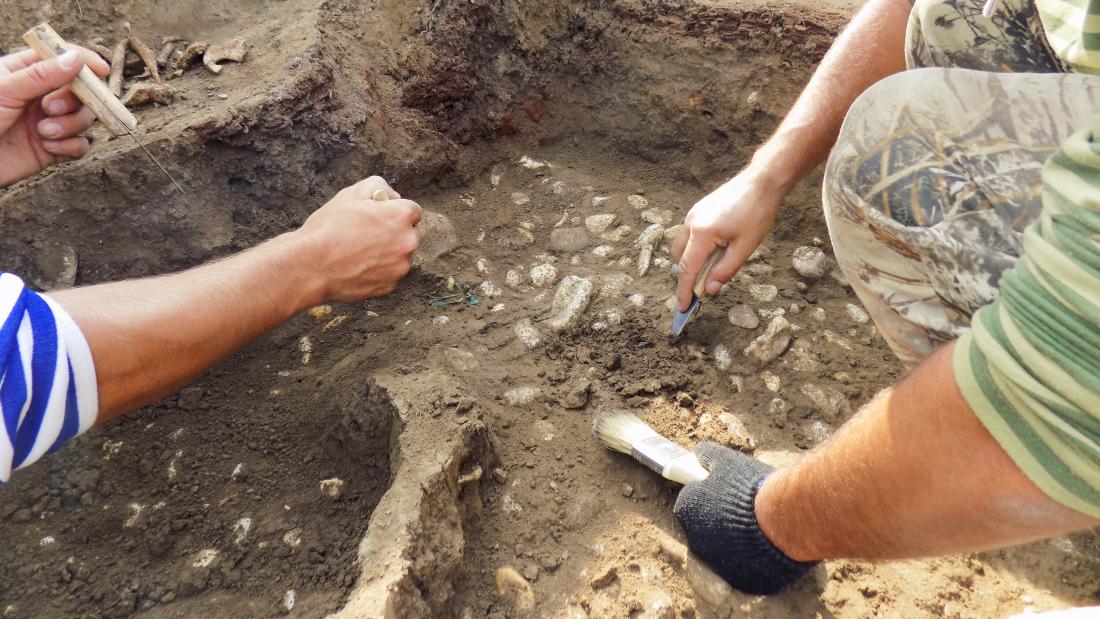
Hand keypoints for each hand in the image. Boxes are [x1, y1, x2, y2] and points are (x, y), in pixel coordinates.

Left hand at [0, 47, 110, 186]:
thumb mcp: (5, 90)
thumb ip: (42, 74)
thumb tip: (76, 58)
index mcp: (26, 73)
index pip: (62, 58)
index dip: (84, 62)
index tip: (101, 70)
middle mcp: (41, 96)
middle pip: (82, 91)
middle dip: (74, 101)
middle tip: (51, 108)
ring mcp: (49, 122)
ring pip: (84, 119)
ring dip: (70, 126)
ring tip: (44, 132)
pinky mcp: (54, 149)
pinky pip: (80, 145)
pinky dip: (71, 147)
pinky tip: (50, 148)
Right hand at [294, 176, 422, 302]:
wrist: (311, 265)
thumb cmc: (329, 227)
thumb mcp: (352, 193)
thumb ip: (379, 187)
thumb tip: (391, 197)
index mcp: (401, 216)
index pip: (413, 211)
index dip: (394, 211)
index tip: (381, 216)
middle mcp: (408, 242)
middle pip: (408, 234)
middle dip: (393, 233)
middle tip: (367, 234)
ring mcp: (400, 267)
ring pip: (400, 256)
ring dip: (387, 253)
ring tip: (358, 252)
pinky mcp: (390, 286)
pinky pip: (389, 274)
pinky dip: (378, 271)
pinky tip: (357, 266)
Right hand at [670, 169, 785, 310]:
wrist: (761, 181)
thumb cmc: (757, 213)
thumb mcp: (745, 247)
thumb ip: (725, 270)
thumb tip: (709, 290)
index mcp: (703, 233)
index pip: (687, 269)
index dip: (684, 291)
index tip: (682, 308)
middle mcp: (692, 223)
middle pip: (679, 259)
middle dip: (686, 276)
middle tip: (699, 291)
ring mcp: (693, 214)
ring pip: (682, 246)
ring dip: (691, 261)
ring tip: (711, 269)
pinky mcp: (698, 210)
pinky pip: (689, 235)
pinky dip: (695, 248)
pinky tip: (715, 250)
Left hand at [673, 442, 815, 594]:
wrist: (784, 520)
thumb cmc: (751, 487)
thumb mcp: (726, 461)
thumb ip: (708, 457)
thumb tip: (699, 452)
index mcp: (686, 510)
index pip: (693, 503)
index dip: (711, 496)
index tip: (728, 492)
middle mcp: (695, 541)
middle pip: (707, 528)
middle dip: (723, 520)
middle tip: (748, 509)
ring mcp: (717, 565)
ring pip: (726, 550)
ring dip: (738, 540)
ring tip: (763, 526)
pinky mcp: (741, 581)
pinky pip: (746, 568)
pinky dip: (754, 559)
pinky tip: (770, 545)